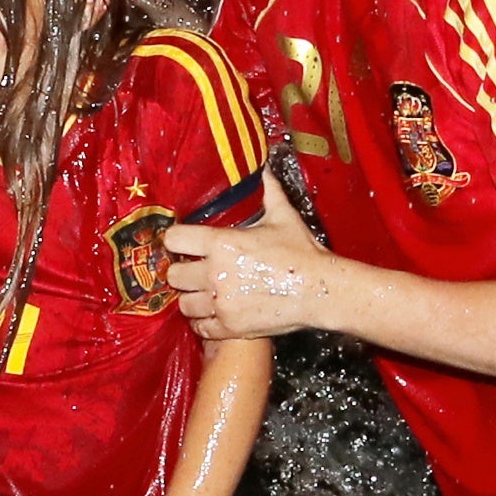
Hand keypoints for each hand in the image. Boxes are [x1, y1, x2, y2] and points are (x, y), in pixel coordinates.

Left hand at [167, 182, 337, 343]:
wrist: (321, 290)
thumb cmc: (302, 253)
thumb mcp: (283, 217)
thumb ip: (268, 192)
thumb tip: (265, 169)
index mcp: (221, 243)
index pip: (174, 239)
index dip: (176, 240)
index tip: (183, 243)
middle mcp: (214, 273)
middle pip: (173, 274)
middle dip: (183, 271)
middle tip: (194, 270)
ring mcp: (220, 303)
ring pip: (183, 303)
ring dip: (192, 298)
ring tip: (205, 293)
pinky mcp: (229, 327)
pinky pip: (200, 327)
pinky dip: (204, 322)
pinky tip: (214, 313)